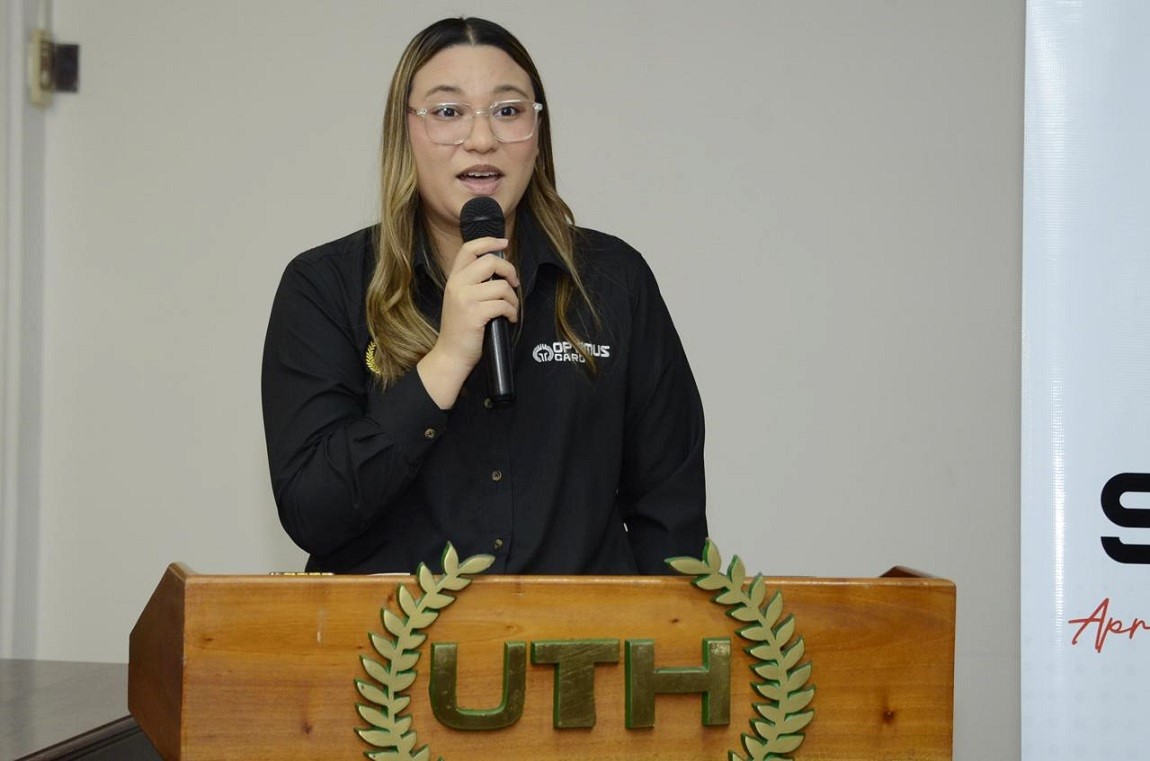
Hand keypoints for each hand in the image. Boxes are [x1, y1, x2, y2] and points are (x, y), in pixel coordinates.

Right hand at [417, 237, 518, 408]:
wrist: (450, 355)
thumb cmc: (461, 329)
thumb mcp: (461, 299)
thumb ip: (474, 283)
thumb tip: (500, 270)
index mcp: (454, 279)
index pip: (469, 249)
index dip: (489, 242)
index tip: (504, 244)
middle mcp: (457, 285)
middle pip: (490, 261)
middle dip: (509, 271)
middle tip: (514, 284)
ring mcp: (465, 299)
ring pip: (501, 286)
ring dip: (513, 298)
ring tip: (510, 309)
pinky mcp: (475, 314)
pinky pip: (503, 304)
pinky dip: (512, 312)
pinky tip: (509, 319)